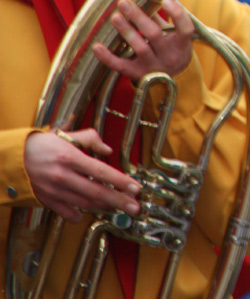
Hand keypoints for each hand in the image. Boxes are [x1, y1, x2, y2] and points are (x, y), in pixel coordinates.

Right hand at [24, 129, 141, 222]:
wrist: (13, 158)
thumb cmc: (42, 145)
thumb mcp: (67, 135)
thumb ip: (90, 139)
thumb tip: (107, 149)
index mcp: (70, 157)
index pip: (101, 171)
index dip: (120, 181)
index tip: (135, 187)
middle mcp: (63, 176)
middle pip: (96, 191)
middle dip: (118, 200)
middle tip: (134, 207)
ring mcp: (54, 190)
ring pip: (84, 203)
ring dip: (104, 207)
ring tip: (119, 207)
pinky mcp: (47, 200)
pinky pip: (66, 212)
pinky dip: (79, 215)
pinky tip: (90, 212)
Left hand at [91, 0, 194, 83]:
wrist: (171, 82)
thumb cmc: (171, 51)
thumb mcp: (173, 36)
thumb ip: (160, 20)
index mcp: (181, 45)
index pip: (185, 29)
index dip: (177, 14)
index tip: (165, 0)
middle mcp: (168, 56)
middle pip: (154, 35)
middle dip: (138, 17)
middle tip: (124, 2)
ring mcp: (153, 67)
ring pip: (139, 48)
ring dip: (126, 31)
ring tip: (115, 17)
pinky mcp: (137, 74)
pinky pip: (121, 66)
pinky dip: (108, 57)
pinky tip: (97, 46)